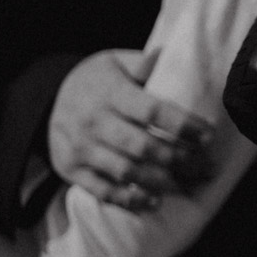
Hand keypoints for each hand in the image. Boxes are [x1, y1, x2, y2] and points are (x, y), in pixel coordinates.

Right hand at [47, 50, 212, 211]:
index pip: (152, 111)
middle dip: (181, 160)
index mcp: (109, 92)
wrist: (47, 98)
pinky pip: (102, 190)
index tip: (209, 136)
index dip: (183, 126)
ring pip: (127, 171)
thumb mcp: (116, 62)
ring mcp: (80, 148)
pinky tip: (155, 201)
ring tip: (191, 185)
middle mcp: (93, 121)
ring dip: (163, 183)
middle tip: (209, 168)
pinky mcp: (71, 170)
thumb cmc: (98, 80)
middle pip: (143, 147)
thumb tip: (169, 55)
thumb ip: (144, 64)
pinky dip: (130, 200)